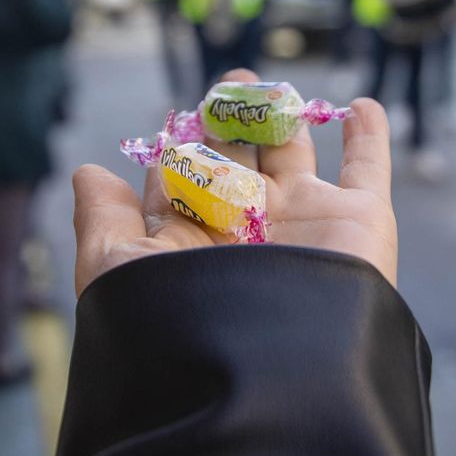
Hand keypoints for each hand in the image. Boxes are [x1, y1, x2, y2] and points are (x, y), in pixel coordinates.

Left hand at [72, 69, 396, 295]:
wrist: (278, 371)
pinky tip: (362, 107)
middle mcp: (248, 229)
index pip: (180, 187)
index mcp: (192, 243)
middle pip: (235, 161)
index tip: (169, 123)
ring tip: (261, 83)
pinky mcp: (357, 221)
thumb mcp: (119, 270)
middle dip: (225, 124)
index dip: (174, 153)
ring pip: (291, 154)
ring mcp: (303, 222)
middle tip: (224, 87)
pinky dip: (369, 136)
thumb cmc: (184, 322)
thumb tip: (87, 173)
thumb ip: (102, 222)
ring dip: (280, 116)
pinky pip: (368, 170)